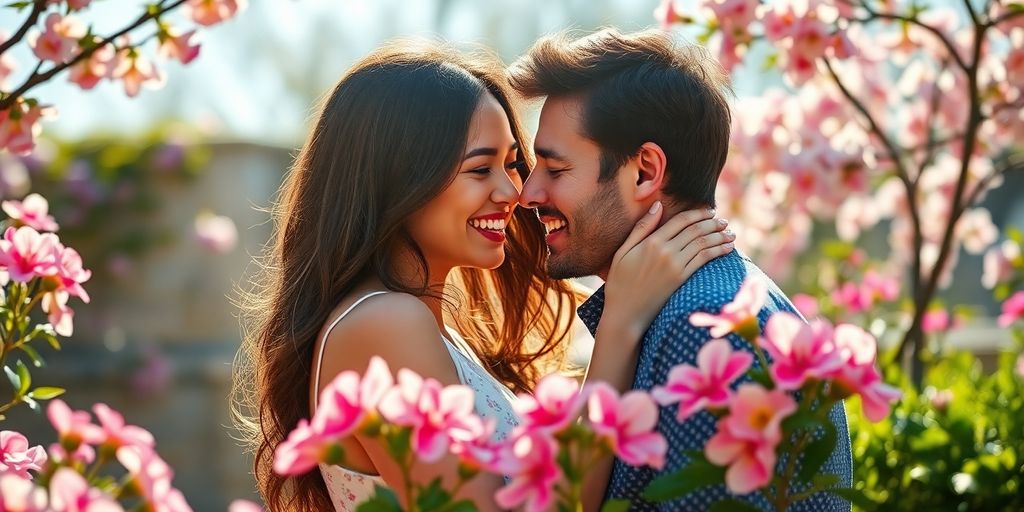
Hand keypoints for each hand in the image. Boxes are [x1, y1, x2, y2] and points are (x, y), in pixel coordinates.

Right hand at [603, 202, 735, 340]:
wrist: (625, 313)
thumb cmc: (620, 282)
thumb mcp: (623, 251)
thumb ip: (641, 227)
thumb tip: (657, 205)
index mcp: (651, 241)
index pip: (681, 220)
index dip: (698, 213)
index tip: (709, 211)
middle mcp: (665, 251)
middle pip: (695, 230)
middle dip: (713, 223)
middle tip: (723, 221)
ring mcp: (675, 265)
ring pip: (703, 244)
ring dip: (719, 236)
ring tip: (730, 233)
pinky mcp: (681, 279)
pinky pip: (704, 260)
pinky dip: (718, 251)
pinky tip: (727, 248)